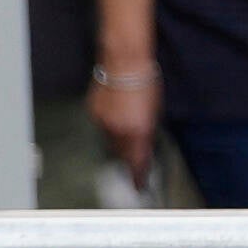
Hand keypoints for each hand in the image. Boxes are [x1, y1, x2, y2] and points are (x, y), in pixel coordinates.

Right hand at [88, 58, 160, 176]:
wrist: (124, 62)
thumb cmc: (146, 82)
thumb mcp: (154, 111)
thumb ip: (147, 131)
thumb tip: (143, 144)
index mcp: (137, 132)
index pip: (136, 162)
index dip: (138, 175)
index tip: (140, 185)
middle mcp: (118, 131)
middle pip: (121, 153)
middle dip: (128, 155)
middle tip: (134, 153)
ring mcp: (103, 122)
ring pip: (109, 140)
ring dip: (118, 138)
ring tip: (126, 124)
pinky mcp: (93, 113)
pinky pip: (101, 126)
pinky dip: (109, 124)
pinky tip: (116, 112)